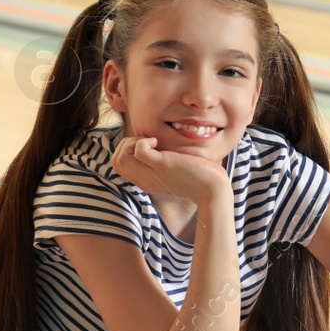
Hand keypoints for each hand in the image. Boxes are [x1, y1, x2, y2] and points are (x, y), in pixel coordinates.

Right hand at [110, 134, 229, 206]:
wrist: (213, 189)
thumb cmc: (197, 177)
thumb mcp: (172, 169)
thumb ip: (160, 160)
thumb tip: (156, 143)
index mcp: (145, 180)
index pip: (118, 165)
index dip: (126, 149)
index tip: (146, 145)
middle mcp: (145, 179)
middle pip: (116, 161)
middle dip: (125, 144)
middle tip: (147, 142)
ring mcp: (152, 173)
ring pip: (120, 158)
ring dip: (131, 142)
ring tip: (151, 142)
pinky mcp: (163, 166)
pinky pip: (139, 151)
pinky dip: (144, 141)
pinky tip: (157, 142)